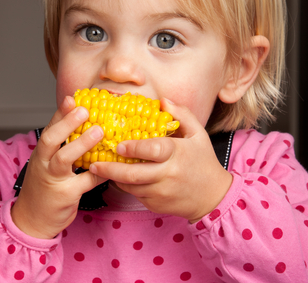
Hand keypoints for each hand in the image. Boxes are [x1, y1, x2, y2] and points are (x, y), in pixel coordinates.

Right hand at [11, 96, 107, 238]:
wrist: (32, 220)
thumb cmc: (45, 187)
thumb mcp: (48, 163)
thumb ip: (63, 147)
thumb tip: (89, 126)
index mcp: (41, 153)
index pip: (50, 128)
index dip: (61, 112)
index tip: (73, 98)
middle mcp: (43, 163)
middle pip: (51, 139)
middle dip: (67, 122)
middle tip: (85, 110)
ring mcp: (52, 179)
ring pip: (64, 159)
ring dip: (82, 144)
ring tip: (99, 131)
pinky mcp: (65, 195)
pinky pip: (85, 181)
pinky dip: (99, 173)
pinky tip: (111, 166)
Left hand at [89, 99, 232, 222]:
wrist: (212, 196)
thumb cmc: (204, 161)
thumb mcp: (198, 134)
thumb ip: (182, 114)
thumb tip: (162, 101)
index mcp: (178, 154)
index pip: (153, 150)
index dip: (134, 148)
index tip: (119, 145)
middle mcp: (168, 175)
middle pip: (134, 174)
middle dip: (111, 169)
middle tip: (95, 163)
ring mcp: (161, 193)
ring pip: (131, 186)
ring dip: (115, 177)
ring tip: (100, 168)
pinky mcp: (156, 205)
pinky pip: (136, 194)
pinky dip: (126, 186)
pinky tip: (119, 177)